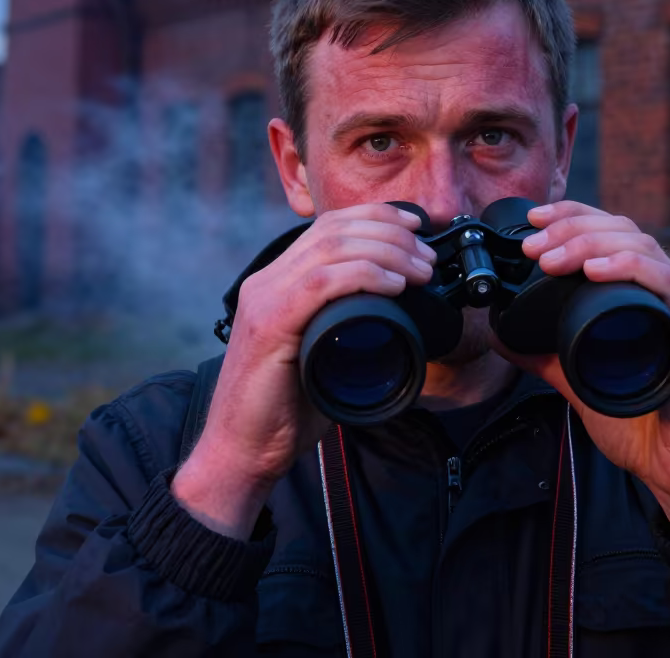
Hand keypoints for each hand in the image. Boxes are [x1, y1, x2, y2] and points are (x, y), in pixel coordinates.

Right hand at [172, 203, 435, 537]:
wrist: (242, 452)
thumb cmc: (285, 409)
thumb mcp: (322, 353)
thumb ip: (345, 326)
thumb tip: (396, 317)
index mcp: (277, 280)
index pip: (328, 226)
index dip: (375, 217)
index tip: (415, 226)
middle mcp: (267, 280)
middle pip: (333, 228)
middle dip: (389, 232)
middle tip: (427, 257)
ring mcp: (264, 298)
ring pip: (331, 247)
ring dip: (386, 251)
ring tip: (420, 270)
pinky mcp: (269, 324)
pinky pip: (321, 282)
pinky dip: (364, 275)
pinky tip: (394, 284)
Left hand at [491, 200, 669, 546]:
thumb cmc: (638, 422)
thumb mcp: (574, 376)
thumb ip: (540, 351)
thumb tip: (498, 330)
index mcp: (643, 294)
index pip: (611, 231)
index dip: (573, 215)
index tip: (533, 220)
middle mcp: (668, 293)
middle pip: (624, 230)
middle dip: (571, 228)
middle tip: (531, 246)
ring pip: (644, 247)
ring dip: (591, 244)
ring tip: (551, 259)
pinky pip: (668, 286)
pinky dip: (630, 268)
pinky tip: (597, 269)